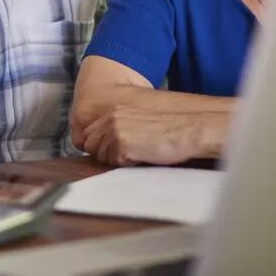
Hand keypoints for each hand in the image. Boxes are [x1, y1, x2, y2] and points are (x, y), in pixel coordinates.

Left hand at [77, 107, 204, 165]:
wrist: (186, 130)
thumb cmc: (168, 130)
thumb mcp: (137, 122)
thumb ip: (118, 129)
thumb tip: (102, 147)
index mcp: (114, 111)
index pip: (89, 134)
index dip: (99, 146)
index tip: (112, 151)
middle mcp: (110, 119)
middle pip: (90, 145)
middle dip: (104, 154)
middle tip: (127, 155)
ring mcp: (114, 131)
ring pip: (101, 156)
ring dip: (117, 160)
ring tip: (138, 153)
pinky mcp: (121, 144)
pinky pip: (114, 162)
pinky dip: (127, 163)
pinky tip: (143, 156)